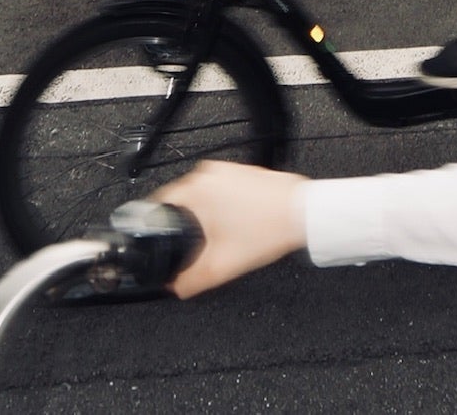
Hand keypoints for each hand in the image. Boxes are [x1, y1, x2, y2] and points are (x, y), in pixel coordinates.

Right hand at [159, 159, 309, 297]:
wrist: (300, 213)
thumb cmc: (268, 229)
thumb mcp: (220, 266)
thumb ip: (189, 281)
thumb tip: (174, 287)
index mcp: (196, 190)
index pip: (159, 201)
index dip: (156, 222)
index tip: (158, 235)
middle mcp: (209, 174)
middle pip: (180, 198)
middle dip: (181, 220)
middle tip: (190, 242)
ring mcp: (227, 170)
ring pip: (200, 192)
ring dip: (201, 211)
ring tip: (215, 233)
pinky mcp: (242, 171)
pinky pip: (218, 187)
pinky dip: (219, 203)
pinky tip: (233, 221)